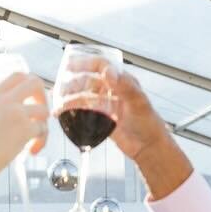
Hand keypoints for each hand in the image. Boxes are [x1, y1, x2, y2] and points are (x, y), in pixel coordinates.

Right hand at [0, 73, 48, 186]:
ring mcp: (17, 114)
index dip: (28, 83)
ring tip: (35, 138)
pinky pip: (43, 129)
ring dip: (43, 124)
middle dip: (43, 97)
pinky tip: (31, 151)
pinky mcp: (25, 130)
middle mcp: (6, 101)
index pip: (17, 76)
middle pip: (35, 83)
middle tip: (40, 113)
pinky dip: (41, 141)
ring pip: (44, 110)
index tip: (30, 97)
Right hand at [54, 62, 170, 163]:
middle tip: (62, 89)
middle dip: (74, 82)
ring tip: (61, 103)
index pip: (101, 66)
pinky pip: (85, 111)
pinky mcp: (102, 118)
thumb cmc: (149, 124)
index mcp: (123, 81)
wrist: (148, 148)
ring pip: (85, 96)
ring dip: (71, 97)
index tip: (70, 66)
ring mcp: (107, 104)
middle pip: (89, 80)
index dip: (85, 63)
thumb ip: (124, 86)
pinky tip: (63, 113)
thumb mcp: (138, 102)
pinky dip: (73, 111)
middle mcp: (113, 90)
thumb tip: (108, 71)